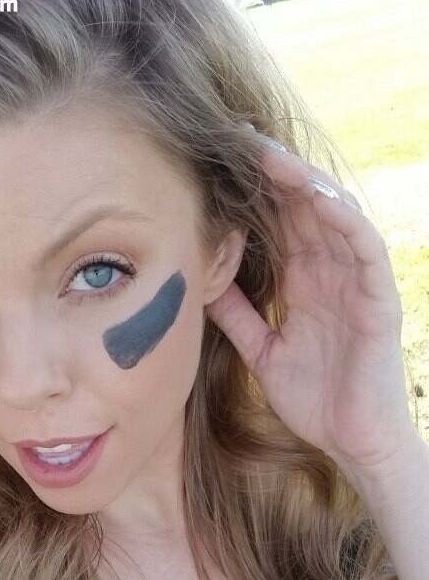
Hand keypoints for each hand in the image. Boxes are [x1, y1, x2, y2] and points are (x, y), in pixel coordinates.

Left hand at [204, 133, 417, 474]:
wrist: (353, 441)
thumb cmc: (315, 400)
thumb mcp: (263, 352)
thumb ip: (238, 317)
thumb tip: (202, 285)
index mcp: (302, 282)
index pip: (277, 224)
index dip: (250, 192)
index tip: (215, 163)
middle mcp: (328, 272)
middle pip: (301, 208)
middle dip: (271, 173)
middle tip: (234, 139)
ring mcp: (354, 281)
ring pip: (332, 216)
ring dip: (303, 184)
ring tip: (269, 156)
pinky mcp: (377, 297)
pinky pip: (364, 247)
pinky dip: (343, 220)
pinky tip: (316, 198)